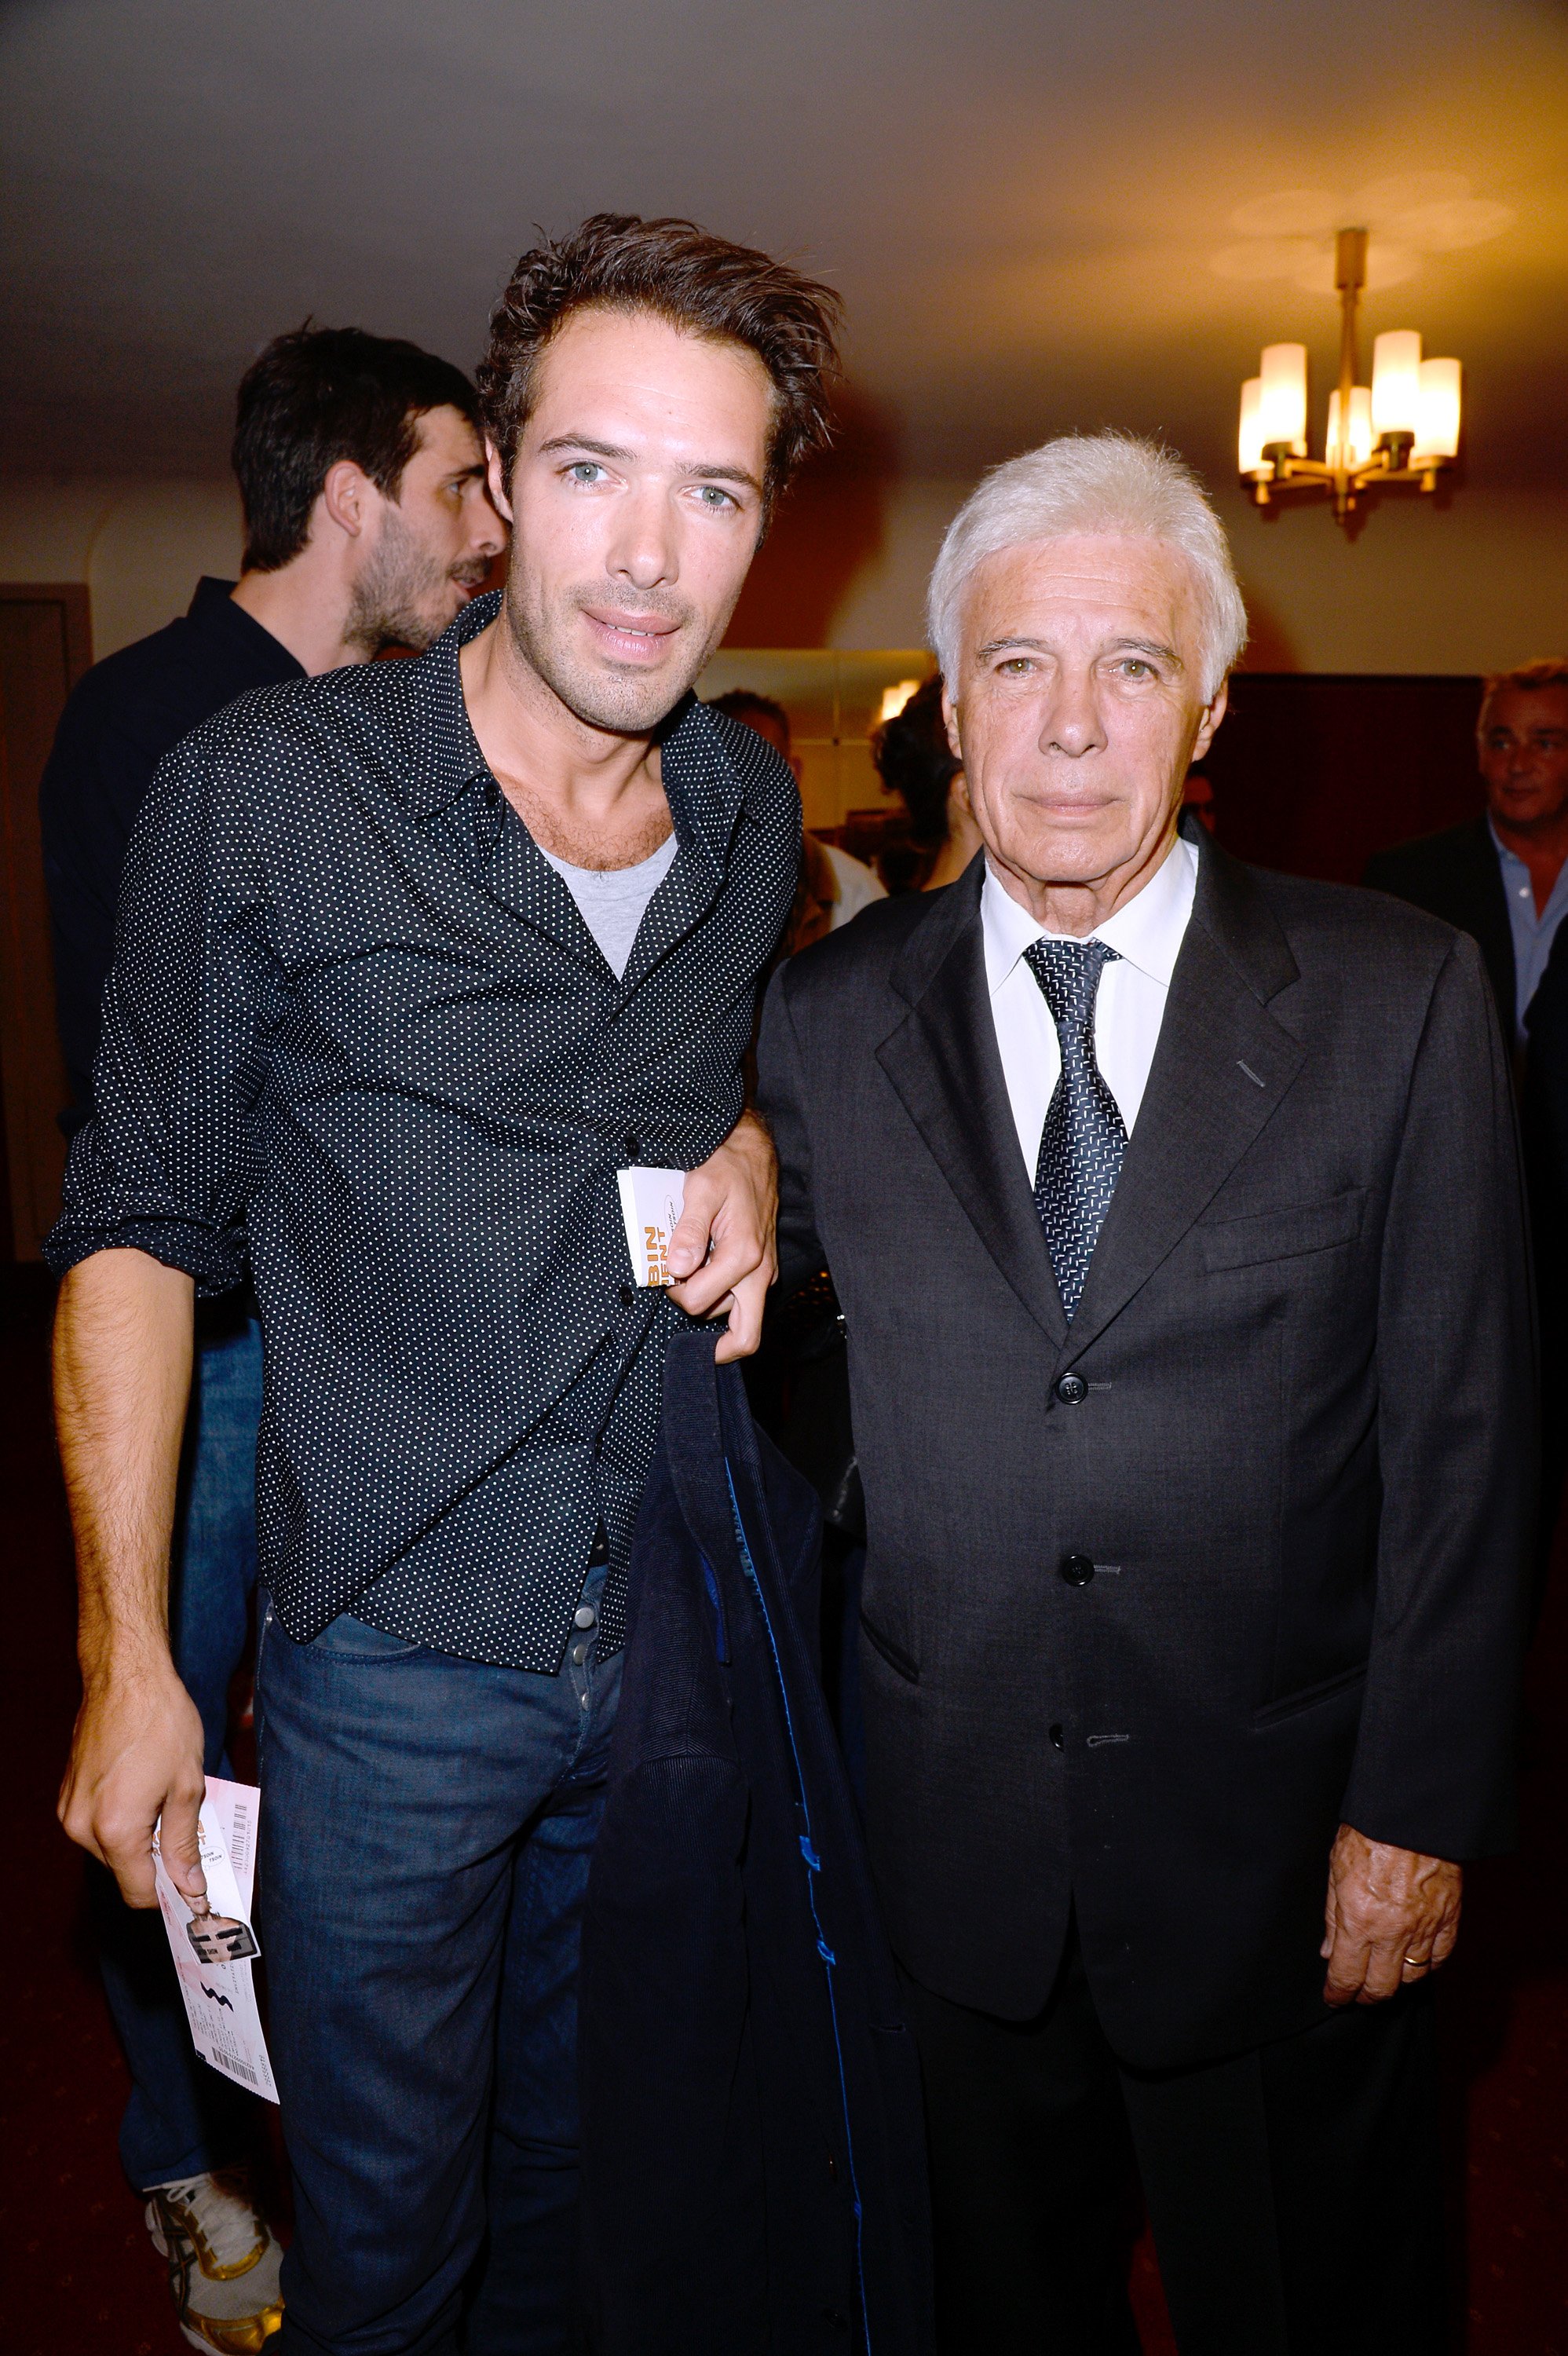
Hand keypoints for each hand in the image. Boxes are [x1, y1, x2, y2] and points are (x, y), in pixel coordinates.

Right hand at [58, 1656, 206, 1910]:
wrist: (126, 1675)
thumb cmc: (161, 1722)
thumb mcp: (187, 1785)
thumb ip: (184, 1842)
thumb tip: (190, 1885)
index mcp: (115, 1829)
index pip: (139, 1892)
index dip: (171, 1893)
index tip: (196, 1886)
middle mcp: (83, 1827)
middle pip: (125, 1871)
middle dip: (157, 1859)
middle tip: (190, 1832)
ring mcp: (71, 1809)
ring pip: (112, 1848)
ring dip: (141, 1837)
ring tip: (168, 1800)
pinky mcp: (69, 1793)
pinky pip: (99, 1824)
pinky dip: (124, 1819)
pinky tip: (146, 1789)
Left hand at [666, 1109, 777, 1362]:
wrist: (753, 1153)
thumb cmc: (727, 1167)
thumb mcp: (701, 1189)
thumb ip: (689, 1231)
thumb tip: (678, 1268)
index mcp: (744, 1256)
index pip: (700, 1303)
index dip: (675, 1293)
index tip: (666, 1270)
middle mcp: (760, 1271)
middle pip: (744, 1335)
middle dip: (708, 1332)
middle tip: (681, 1295)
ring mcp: (764, 1273)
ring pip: (735, 1316)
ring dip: (708, 1302)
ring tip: (690, 1267)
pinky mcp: (762, 1269)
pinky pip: (742, 1301)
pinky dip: (720, 1295)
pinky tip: (703, 1267)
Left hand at [1320, 1823, 1461, 2006]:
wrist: (1411, 1813)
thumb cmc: (1368, 1833)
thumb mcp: (1335, 1870)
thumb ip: (1331, 1916)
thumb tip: (1328, 1952)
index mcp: (1358, 1920)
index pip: (1346, 1975)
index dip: (1338, 1994)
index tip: (1334, 1999)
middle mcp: (1391, 1931)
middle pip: (1381, 1987)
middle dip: (1366, 1997)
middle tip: (1358, 1996)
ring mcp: (1424, 1927)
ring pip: (1411, 1978)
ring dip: (1396, 1983)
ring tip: (1385, 1977)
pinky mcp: (1449, 1919)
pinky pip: (1439, 1958)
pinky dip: (1427, 1966)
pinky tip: (1416, 1962)